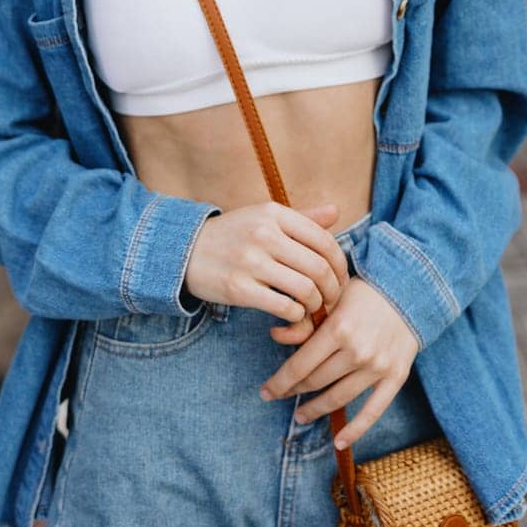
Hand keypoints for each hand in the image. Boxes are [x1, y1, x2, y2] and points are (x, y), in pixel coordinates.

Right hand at [183, 200, 349, 320]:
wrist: (186, 251)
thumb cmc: (234, 235)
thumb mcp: (264, 218)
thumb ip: (302, 218)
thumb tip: (336, 211)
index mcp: (274, 213)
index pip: (324, 240)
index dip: (340, 264)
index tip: (340, 279)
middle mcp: (264, 233)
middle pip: (319, 267)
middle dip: (332, 289)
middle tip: (331, 300)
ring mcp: (250, 261)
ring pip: (305, 289)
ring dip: (316, 305)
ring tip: (312, 307)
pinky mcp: (238, 288)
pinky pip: (284, 307)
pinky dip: (296, 315)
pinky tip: (292, 313)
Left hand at [260, 274, 421, 451]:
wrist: (409, 291)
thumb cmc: (364, 292)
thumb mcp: (332, 297)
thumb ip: (306, 320)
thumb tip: (275, 336)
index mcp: (338, 328)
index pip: (300, 365)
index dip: (280, 382)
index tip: (266, 391)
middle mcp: (357, 351)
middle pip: (316, 382)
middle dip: (293, 392)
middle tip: (279, 396)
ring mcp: (377, 366)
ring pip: (338, 398)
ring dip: (315, 410)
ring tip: (300, 414)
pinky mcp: (395, 377)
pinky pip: (373, 411)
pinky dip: (355, 430)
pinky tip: (338, 442)